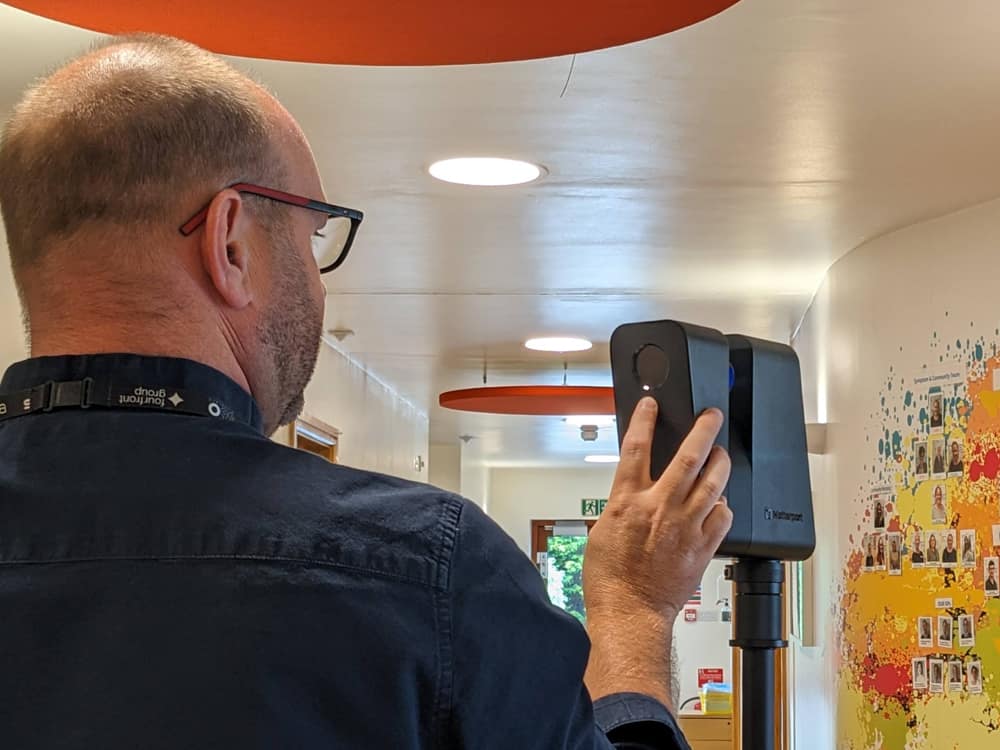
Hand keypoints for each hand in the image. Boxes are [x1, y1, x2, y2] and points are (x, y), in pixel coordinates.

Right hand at [583, 397, 732, 623]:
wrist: (630, 614)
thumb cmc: (610, 581)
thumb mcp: (601, 532)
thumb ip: (621, 507)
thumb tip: (632, 493)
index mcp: (627, 503)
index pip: (636, 449)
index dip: (644, 421)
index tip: (651, 406)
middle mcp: (660, 508)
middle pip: (688, 457)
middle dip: (703, 430)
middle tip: (711, 416)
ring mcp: (686, 526)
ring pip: (714, 482)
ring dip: (721, 462)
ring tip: (722, 453)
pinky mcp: (703, 547)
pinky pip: (724, 516)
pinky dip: (724, 504)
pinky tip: (721, 501)